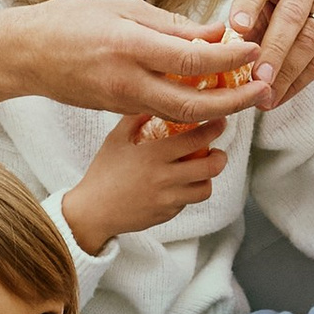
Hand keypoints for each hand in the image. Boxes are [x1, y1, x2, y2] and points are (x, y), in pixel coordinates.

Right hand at [0, 0, 275, 129]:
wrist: (24, 54)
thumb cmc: (69, 20)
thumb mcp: (121, 7)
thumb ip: (169, 24)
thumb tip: (213, 32)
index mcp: (130, 45)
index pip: (193, 58)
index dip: (229, 57)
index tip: (253, 49)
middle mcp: (128, 80)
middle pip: (194, 104)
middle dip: (235, 101)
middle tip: (264, 89)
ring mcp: (122, 102)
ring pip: (181, 115)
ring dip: (218, 109)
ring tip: (245, 94)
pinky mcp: (117, 112)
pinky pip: (163, 114)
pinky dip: (191, 108)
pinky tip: (208, 94)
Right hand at [64, 111, 232, 250]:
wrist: (93, 212)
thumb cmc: (103, 173)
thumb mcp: (115, 139)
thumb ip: (135, 118)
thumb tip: (151, 98)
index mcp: (153, 155)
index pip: (195, 139)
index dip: (214, 129)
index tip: (220, 122)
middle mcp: (164, 178)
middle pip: (210, 167)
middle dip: (220, 156)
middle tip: (218, 150)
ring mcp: (167, 199)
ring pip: (204, 189)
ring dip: (208, 178)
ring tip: (203, 169)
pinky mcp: (167, 214)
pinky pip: (188, 202)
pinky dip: (190, 192)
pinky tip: (182, 183)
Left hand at [232, 0, 313, 104]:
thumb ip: (245, 20)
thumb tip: (226, 57)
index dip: (249, 3)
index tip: (236, 27)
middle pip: (292, 15)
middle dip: (274, 49)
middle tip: (257, 77)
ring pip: (311, 39)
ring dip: (286, 72)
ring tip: (266, 95)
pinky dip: (298, 81)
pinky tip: (280, 95)